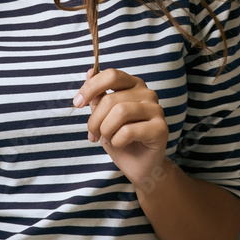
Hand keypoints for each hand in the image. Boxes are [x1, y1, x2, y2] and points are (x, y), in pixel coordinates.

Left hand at [75, 67, 168, 186]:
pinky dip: (117, 140)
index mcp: (134, 85)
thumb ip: (98, 96)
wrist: (139, 166)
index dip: (91, 87)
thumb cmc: (121, 139)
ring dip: (106, 130)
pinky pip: (129, 130)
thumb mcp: (103, 117)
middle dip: (95, 120)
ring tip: (107, 139)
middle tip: (93, 134)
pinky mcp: (161, 128)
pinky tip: (121, 144)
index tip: (77, 103)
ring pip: (120, 112)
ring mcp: (156, 110)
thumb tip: (89, 72)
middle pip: (111, 98)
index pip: (111, 75)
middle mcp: (147, 93)